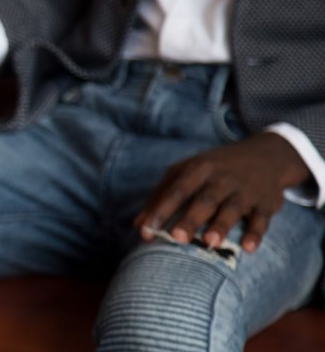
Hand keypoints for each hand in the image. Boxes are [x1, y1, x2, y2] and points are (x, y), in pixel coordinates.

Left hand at [136, 132, 309, 253]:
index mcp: (198, 169)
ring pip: (232, 208)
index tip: (146, 230)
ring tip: (209, 243)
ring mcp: (245, 190)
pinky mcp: (265, 202)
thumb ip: (162, 194)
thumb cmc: (215, 168)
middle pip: (204, 200)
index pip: (176, 190)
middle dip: (190, 219)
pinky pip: (261, 219)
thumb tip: (138, 224)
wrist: (265, 155)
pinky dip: (255, 233)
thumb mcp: (187, 171)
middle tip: (176, 238)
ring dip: (221, 226)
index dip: (160, 210)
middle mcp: (221, 179)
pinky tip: (248, 248)